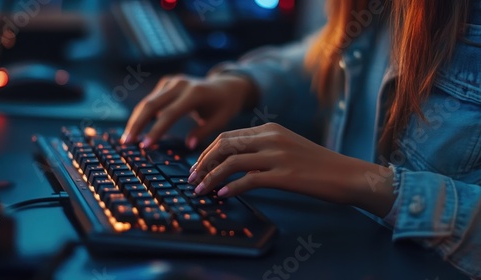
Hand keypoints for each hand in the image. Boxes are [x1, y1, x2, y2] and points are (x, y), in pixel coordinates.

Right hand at [121, 74, 257, 148]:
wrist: (226, 85)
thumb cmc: (224, 106)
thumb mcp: (220, 120)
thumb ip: (203, 132)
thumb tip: (188, 145)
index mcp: (195, 93)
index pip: (170, 114)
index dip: (156, 130)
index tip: (145, 146)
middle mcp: (180, 84)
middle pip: (151, 104)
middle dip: (137, 124)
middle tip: (127, 144)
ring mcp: (172, 81)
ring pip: (147, 101)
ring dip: (135, 120)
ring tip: (127, 140)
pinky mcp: (167, 82)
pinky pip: (151, 99)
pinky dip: (142, 114)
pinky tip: (135, 130)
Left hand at [187, 123, 396, 216]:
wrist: (347, 174)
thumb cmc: (317, 164)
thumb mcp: (286, 148)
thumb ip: (261, 151)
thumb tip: (234, 166)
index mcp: (270, 129)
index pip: (227, 136)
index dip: (207, 152)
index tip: (197, 166)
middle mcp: (271, 137)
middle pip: (224, 145)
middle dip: (202, 162)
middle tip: (191, 178)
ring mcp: (278, 155)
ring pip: (231, 162)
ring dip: (210, 176)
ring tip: (200, 189)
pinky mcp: (285, 175)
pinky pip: (248, 180)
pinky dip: (230, 187)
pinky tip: (221, 195)